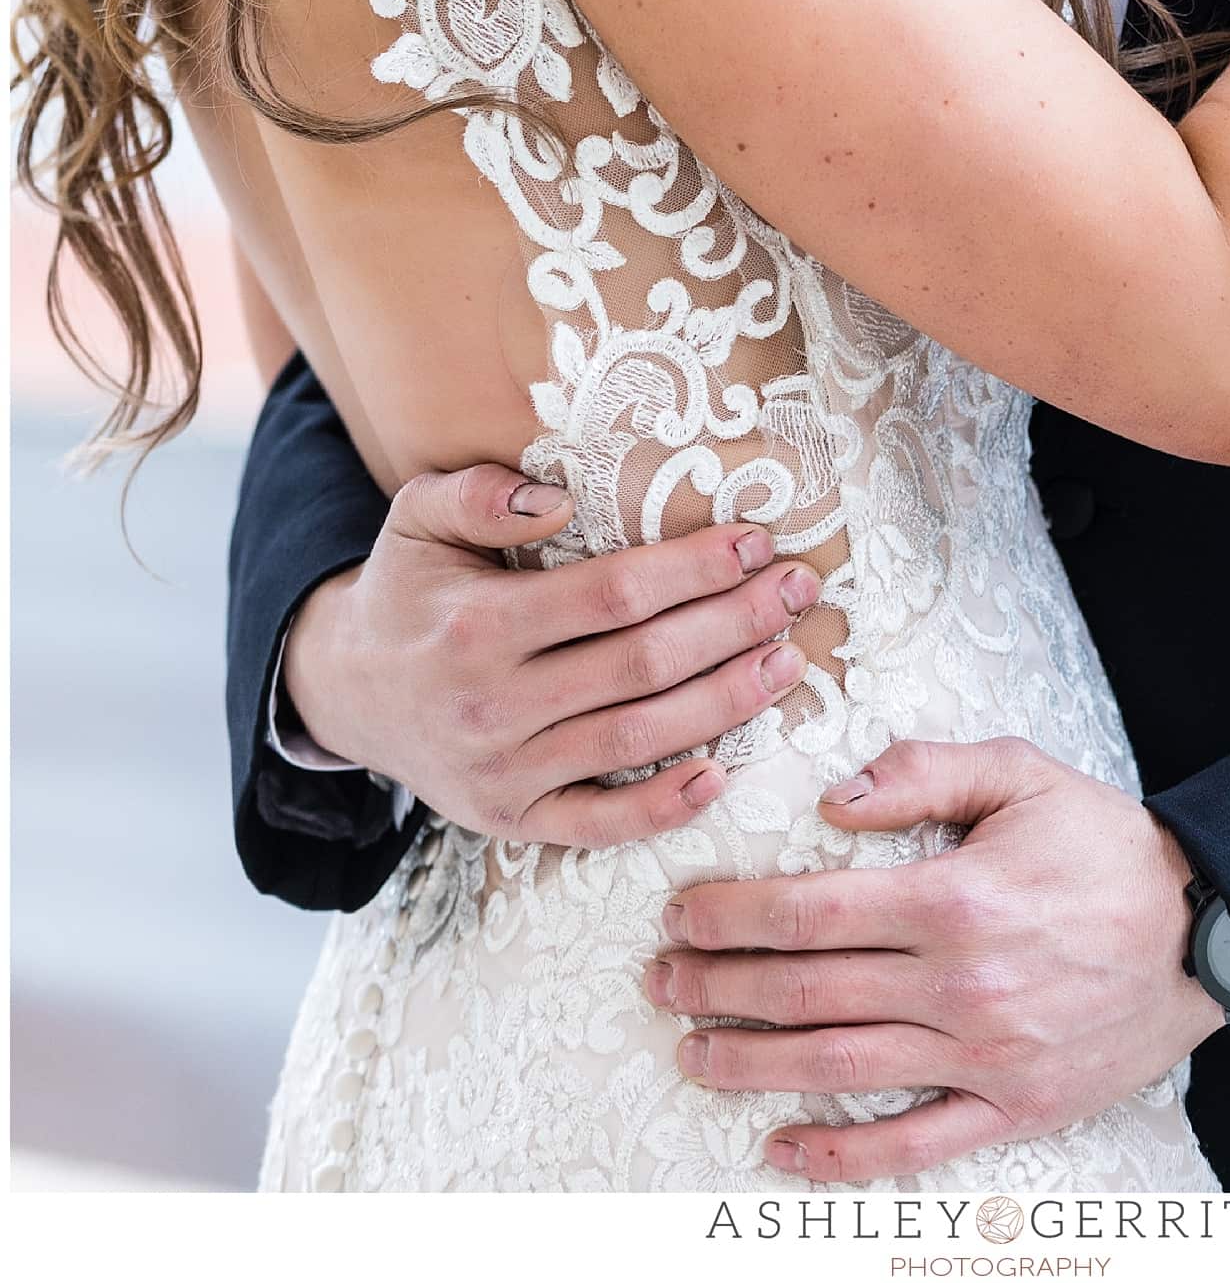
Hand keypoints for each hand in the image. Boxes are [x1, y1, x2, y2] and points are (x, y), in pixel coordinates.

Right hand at [282, 465, 821, 846]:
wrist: (343, 692)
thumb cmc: (406, 590)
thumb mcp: (418, 518)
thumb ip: (481, 494)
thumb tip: (559, 495)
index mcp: (480, 625)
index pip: (612, 595)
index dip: (691, 570)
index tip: (755, 542)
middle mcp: (495, 706)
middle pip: (642, 666)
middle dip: (734, 625)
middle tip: (799, 592)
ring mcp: (505, 774)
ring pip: (637, 739)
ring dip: (724, 703)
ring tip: (788, 662)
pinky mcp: (513, 822)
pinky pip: (598, 823)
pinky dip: (661, 807)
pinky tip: (721, 773)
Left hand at [643, 736, 1224, 1181]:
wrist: (1209, 927)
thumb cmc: (1107, 844)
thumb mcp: (1022, 772)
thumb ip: (923, 770)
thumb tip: (834, 800)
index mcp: (951, 897)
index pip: (808, 910)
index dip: (732, 916)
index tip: (681, 914)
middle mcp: (957, 984)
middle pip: (805, 991)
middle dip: (718, 986)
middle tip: (661, 981)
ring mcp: (983, 1055)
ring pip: (839, 1065)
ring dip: (750, 1062)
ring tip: (691, 1051)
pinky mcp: (1012, 1106)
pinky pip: (912, 1142)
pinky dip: (840, 1153)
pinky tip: (780, 1148)